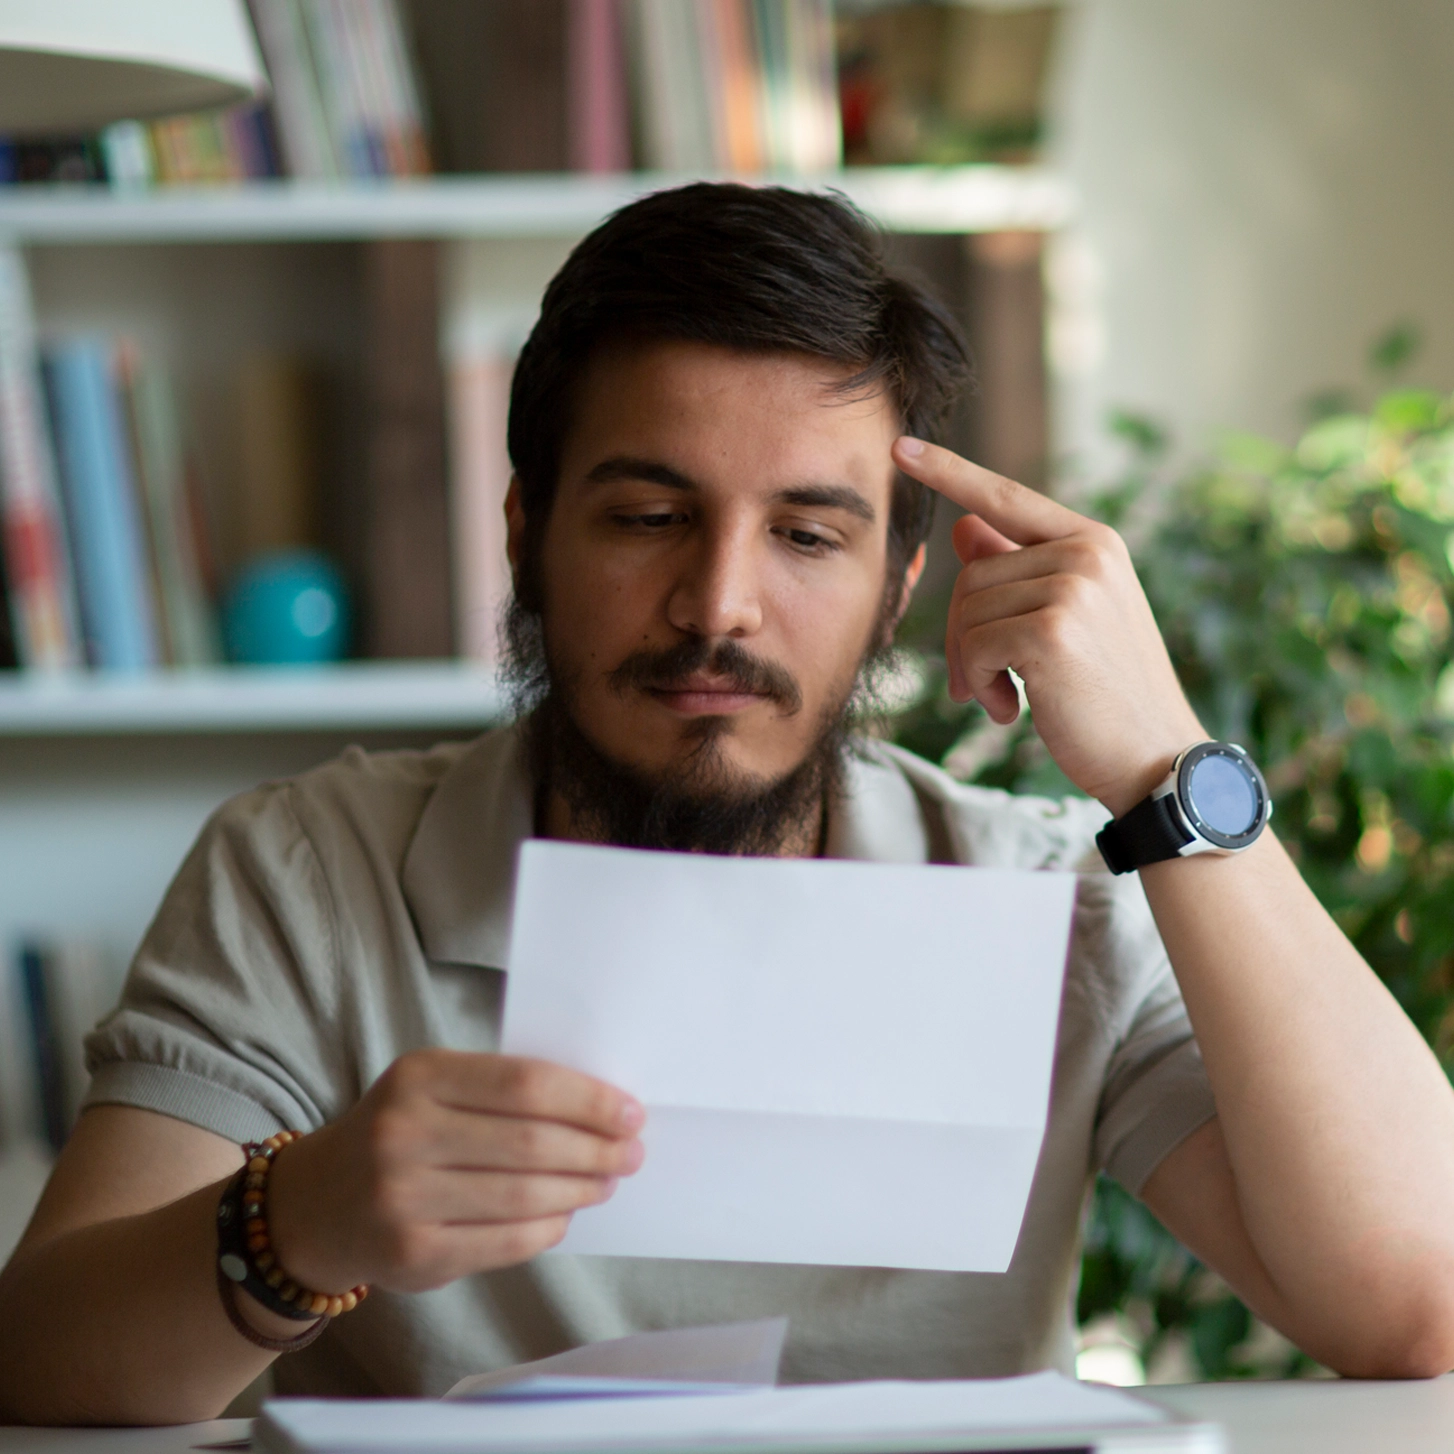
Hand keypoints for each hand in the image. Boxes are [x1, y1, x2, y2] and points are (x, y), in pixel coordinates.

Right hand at [264, 1050, 644, 1295]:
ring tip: (606, 1181)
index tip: (630, 1111)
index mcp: (419, 1077)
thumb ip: (503, 1091)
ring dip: (579, 1190)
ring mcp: (404, 1199)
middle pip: (531, 1142)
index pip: (525, 1084)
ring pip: (523, 1196)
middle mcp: (403, 1135)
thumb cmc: (401, 1133)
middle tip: (630, 1152)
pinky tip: (565, 1215)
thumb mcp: (435, 1088)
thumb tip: (600, 1110)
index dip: (588, 1100)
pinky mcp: (412, 1256)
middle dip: (596, 1148)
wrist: (317, 1203)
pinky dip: (548, 1228)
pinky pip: (504, 1242)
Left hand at [892, 437, 1204, 814]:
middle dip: (963, 635)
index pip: (1004, 497)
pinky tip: (1012, 710)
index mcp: (1093, 542)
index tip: (900, 447)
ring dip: (972, 667)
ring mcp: (1074, 587)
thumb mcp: (1064, 623)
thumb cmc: (1104, 695)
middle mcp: (1088, 552)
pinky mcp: (1054, 629)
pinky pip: (976, 644)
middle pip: (971, 572)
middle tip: (978, 685)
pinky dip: (979, 683)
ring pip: (969, 609)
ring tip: (1008, 699)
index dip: (948, 472)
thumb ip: (1016, 572)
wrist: (1154, 760)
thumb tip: (962, 524)